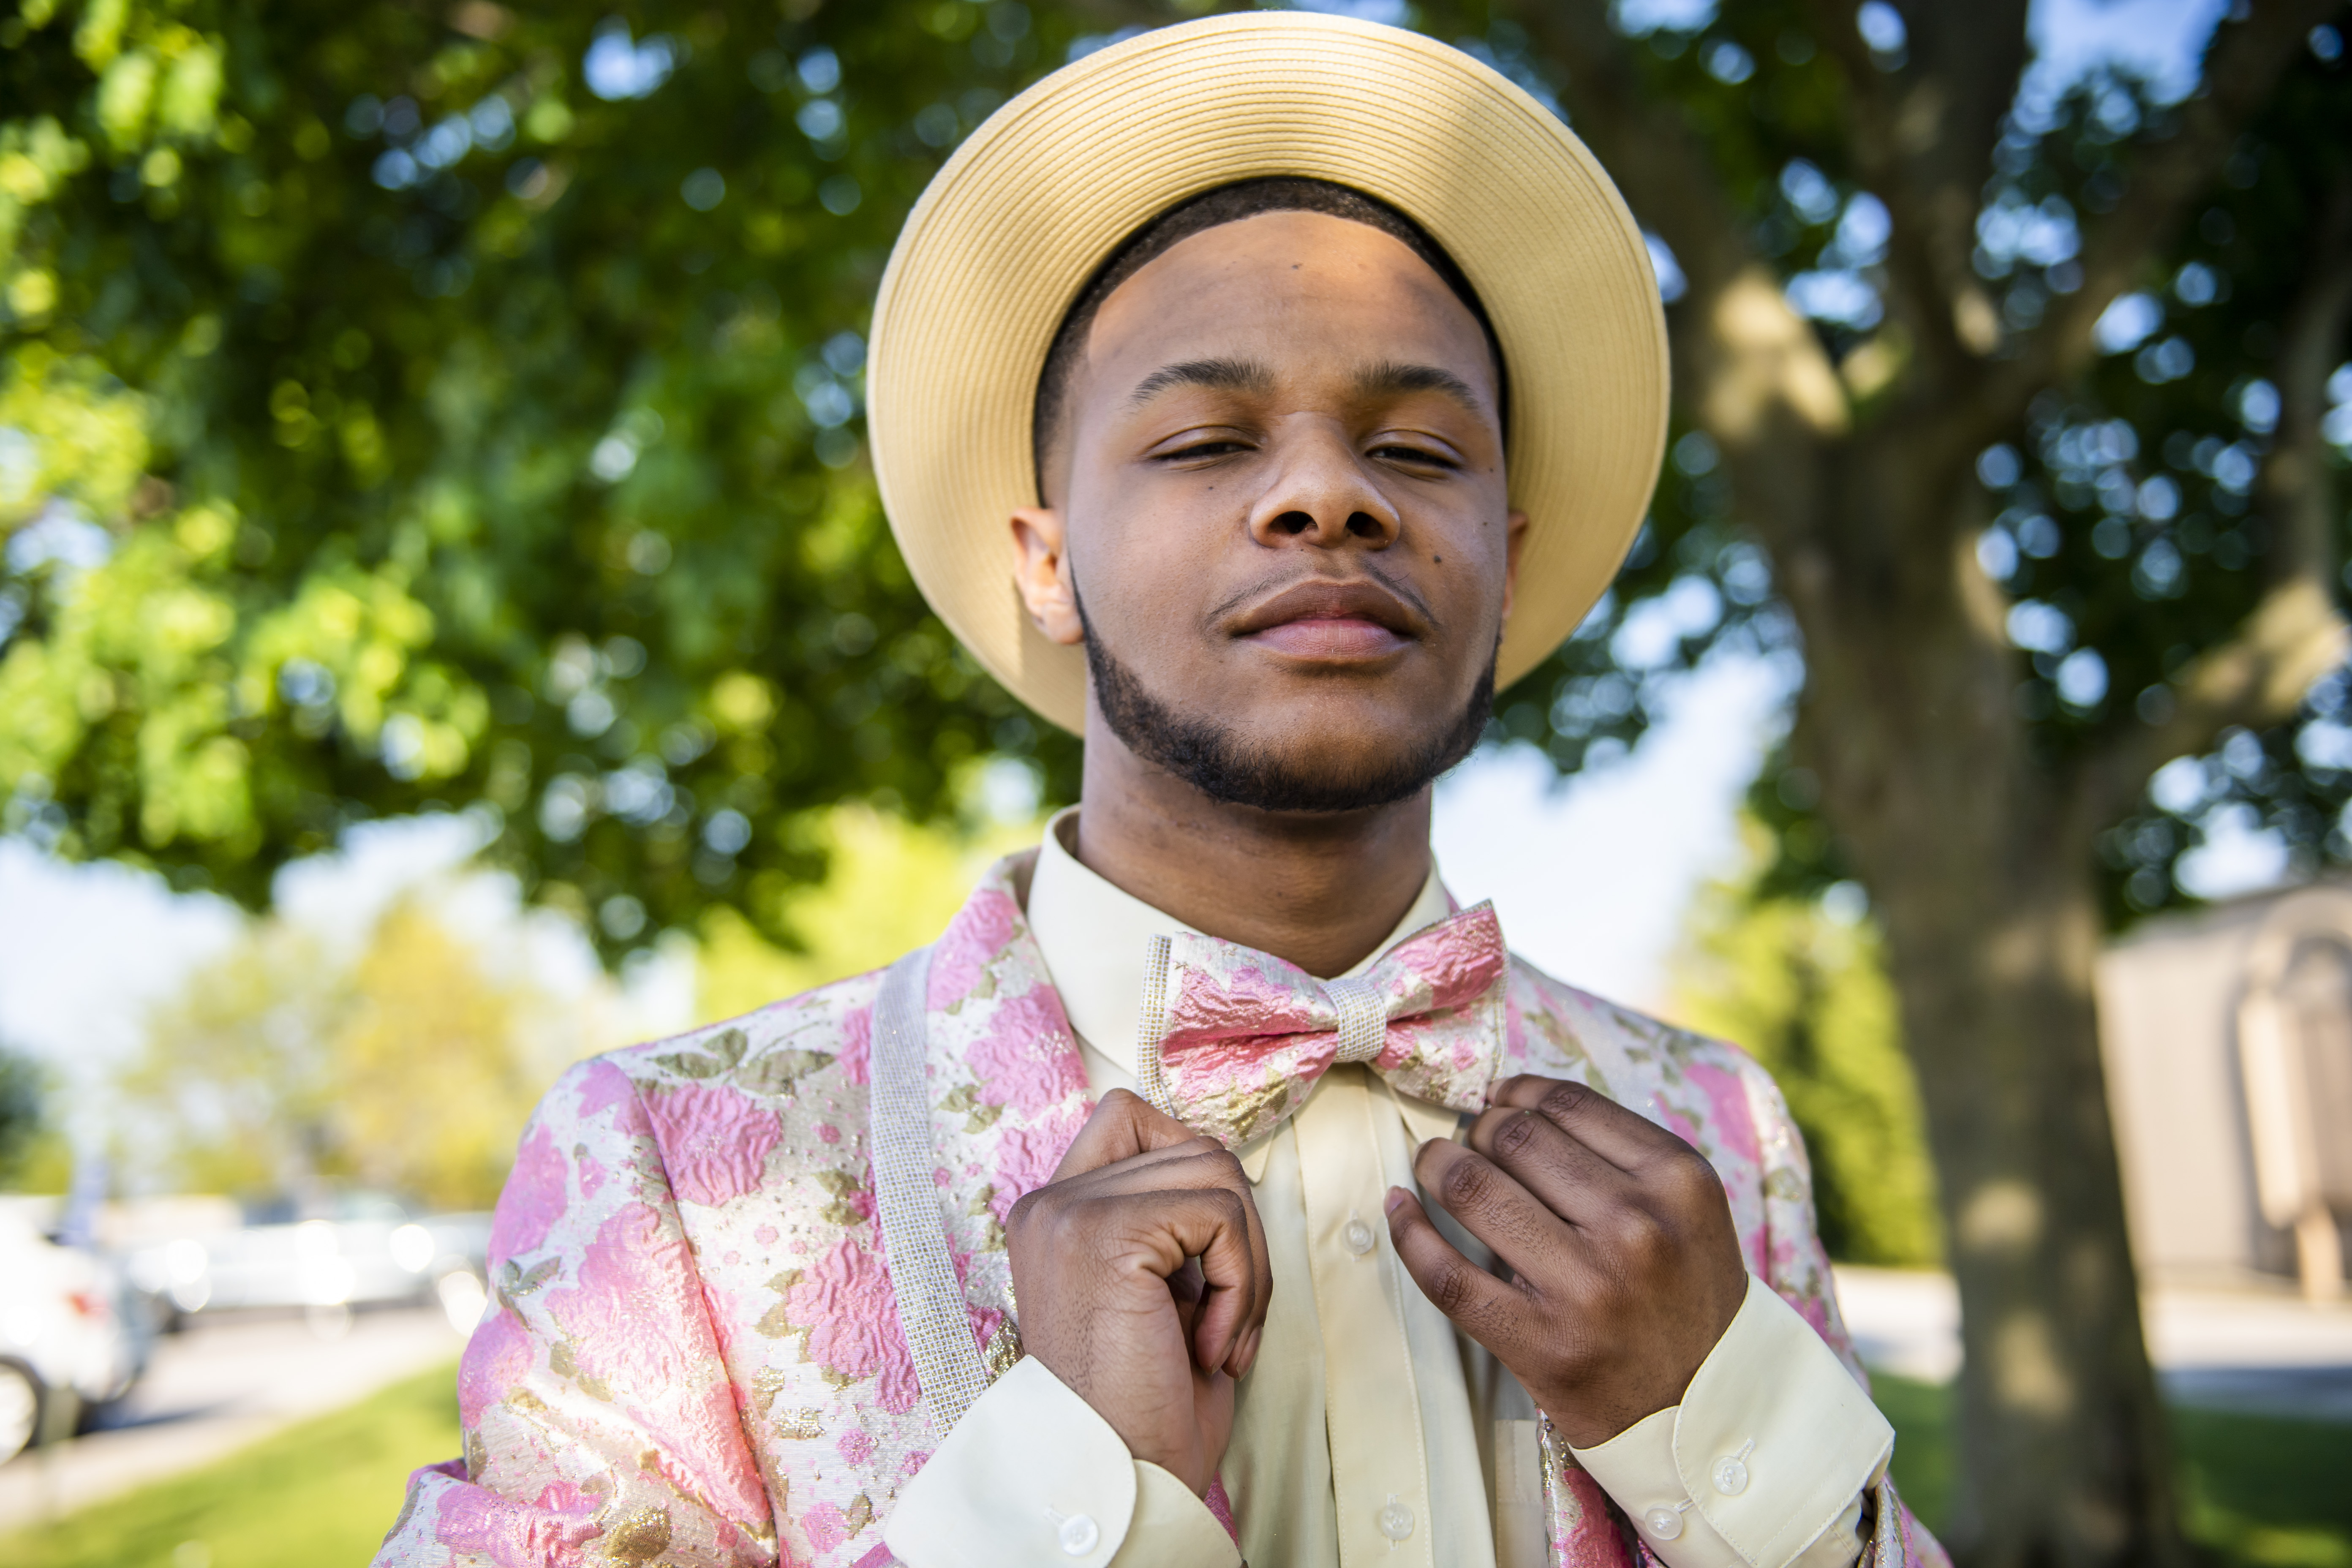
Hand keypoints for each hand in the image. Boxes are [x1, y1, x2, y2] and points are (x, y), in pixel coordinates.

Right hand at [1004, 1089, 1273, 1494]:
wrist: (1119, 1479)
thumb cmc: (1145, 1407)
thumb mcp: (1155, 1294)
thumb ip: (1170, 1225)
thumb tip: (1229, 1175)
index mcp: (1053, 1215)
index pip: (1129, 1118)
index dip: (1190, 1170)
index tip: (1206, 1256)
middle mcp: (1050, 1203)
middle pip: (1193, 1146)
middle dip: (1240, 1232)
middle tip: (1232, 1318)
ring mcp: (1071, 1212)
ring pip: (1217, 1171)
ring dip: (1248, 1263)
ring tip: (1224, 1337)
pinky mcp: (1106, 1232)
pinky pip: (1222, 1214)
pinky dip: (1243, 1283)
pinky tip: (1212, 1347)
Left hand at [1384, 1074, 1746, 1449]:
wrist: (1706, 1406)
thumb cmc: (1685, 1294)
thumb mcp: (1686, 1207)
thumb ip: (1617, 1153)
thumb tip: (1510, 1102)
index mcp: (1677, 1180)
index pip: (1565, 1103)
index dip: (1514, 1094)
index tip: (1496, 1102)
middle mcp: (1635, 1226)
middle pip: (1513, 1138)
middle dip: (1475, 1129)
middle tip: (1466, 1141)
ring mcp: (1586, 1287)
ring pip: (1473, 1189)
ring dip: (1436, 1165)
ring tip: (1431, 1165)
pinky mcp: (1541, 1342)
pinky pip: (1447, 1274)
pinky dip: (1409, 1233)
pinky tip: (1399, 1209)